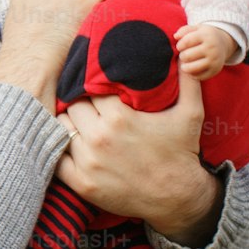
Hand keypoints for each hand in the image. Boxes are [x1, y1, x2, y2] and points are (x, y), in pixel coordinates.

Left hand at [55, 74, 223, 244]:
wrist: (177, 197)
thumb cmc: (182, 152)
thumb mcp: (191, 113)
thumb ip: (188, 80)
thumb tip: (186, 51)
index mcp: (119, 117)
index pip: (91, 90)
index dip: (94, 88)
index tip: (98, 90)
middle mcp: (100, 137)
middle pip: (73, 107)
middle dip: (80, 104)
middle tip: (89, 107)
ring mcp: (88, 162)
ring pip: (61, 128)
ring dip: (69, 124)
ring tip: (80, 124)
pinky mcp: (82, 183)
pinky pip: (57, 159)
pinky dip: (60, 150)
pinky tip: (70, 145)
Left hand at [174, 24, 235, 80]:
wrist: (223, 44)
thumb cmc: (204, 36)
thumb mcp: (197, 29)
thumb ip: (184, 30)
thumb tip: (175, 36)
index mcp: (206, 36)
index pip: (186, 42)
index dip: (179, 45)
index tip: (180, 47)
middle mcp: (212, 48)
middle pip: (187, 56)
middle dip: (182, 56)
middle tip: (184, 55)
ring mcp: (214, 60)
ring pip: (191, 68)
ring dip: (185, 67)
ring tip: (185, 63)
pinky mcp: (215, 71)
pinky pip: (197, 76)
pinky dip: (192, 74)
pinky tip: (193, 68)